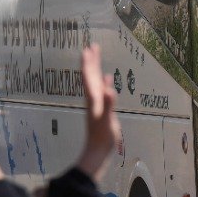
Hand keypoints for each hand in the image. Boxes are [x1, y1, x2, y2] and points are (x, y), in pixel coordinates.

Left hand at [76, 45, 120, 179]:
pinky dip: (103, 82)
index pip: (88, 77)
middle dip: (91, 61)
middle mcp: (93, 98)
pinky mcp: (101, 108)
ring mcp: (97, 103)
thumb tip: (109, 89)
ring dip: (95, 68)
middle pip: (90, 75)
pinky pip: (101, 90)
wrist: (98, 150)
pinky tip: (106, 78)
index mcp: (93, 98)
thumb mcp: (106, 120)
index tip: (88, 48)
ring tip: (96, 56)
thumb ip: (108, 105)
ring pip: (94, 81)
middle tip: (92, 46)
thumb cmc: (102, 136)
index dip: (88, 63)